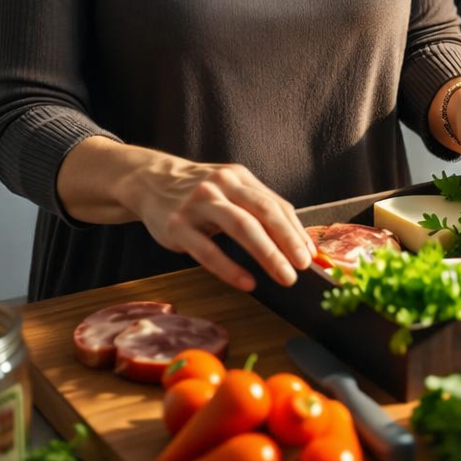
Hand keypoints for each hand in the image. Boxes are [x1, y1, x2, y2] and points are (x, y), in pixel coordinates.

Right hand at [117, 153, 314, 292]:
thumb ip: (257, 208)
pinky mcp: (177, 225)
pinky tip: (247, 282)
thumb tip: (295, 240)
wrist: (149, 181)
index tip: (311, 255)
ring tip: (285, 277)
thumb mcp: (229, 189)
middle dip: (287, 241)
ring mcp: (198, 204)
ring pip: (240, 226)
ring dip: (267, 253)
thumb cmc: (198, 193)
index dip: (296, 230)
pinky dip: (230, 268)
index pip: (275, 204)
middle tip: (303, 266)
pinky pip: (207, 250)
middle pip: (262, 212)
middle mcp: (221, 186)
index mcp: (239, 177)